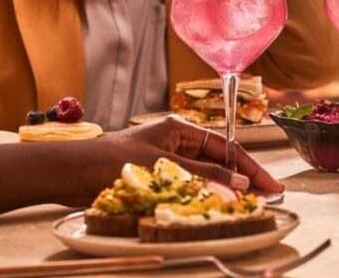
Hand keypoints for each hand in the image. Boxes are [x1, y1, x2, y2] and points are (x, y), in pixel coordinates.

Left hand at [0, 117, 282, 214]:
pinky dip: (203, 197)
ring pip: (206, 176)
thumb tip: (239, 182)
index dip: (251, 168)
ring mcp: (167, 161)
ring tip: (245, 207)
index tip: (271, 186)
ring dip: (224, 191)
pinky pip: (188, 187)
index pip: (227, 148)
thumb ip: (204, 174)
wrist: (67, 173)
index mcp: (181, 130)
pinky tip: (213, 208)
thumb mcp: (163, 165)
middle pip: (220, 161)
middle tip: (267, 199)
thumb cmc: (109, 161)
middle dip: (244, 180)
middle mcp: (177, 143)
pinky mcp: (155, 178)